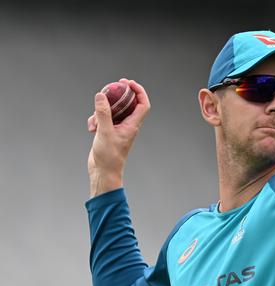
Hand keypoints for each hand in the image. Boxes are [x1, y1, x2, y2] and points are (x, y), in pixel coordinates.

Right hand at [87, 78, 150, 196]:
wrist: (103, 172)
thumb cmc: (109, 156)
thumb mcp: (104, 132)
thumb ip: (103, 113)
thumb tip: (102, 95)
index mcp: (133, 125)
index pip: (143, 104)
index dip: (139, 91)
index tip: (128, 83)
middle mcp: (127, 125)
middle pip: (128, 104)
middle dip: (120, 94)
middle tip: (112, 84)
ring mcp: (118, 128)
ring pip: (112, 111)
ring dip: (100, 112)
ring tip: (94, 122)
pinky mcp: (108, 132)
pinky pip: (103, 119)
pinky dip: (96, 120)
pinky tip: (91, 129)